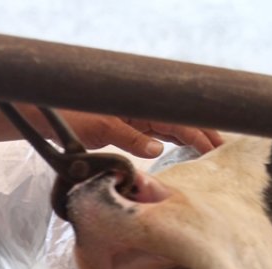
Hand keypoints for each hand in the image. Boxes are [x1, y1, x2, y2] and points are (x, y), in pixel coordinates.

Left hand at [58, 110, 222, 157]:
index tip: (218, 146)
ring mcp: (137, 121)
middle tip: (224, 154)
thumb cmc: (73, 118)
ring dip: (192, 142)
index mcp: (141, 109)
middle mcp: (143, 113)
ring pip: (172, 132)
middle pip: (181, 125)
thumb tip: (159, 150)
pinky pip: (158, 136)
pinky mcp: (128, 130)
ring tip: (211, 156)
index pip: (179, 122)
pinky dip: (175, 143)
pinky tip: (187, 152)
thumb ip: (131, 138)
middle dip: (203, 137)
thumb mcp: (103, 128)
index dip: (200, 133)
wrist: (48, 118)